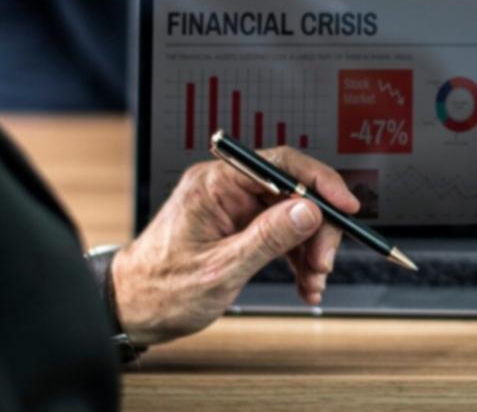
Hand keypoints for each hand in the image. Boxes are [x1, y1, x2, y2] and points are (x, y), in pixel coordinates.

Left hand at [110, 147, 359, 346]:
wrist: (131, 311)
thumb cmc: (160, 290)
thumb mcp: (220, 270)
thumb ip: (267, 238)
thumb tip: (308, 211)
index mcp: (215, 184)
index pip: (281, 165)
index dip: (320, 183)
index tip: (346, 206)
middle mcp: (226, 188)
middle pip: (293, 192)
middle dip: (316, 228)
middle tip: (324, 263)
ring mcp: (233, 207)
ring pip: (292, 215)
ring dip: (310, 249)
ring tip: (313, 282)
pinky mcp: (238, 226)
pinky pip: (280, 232)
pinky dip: (297, 257)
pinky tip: (304, 283)